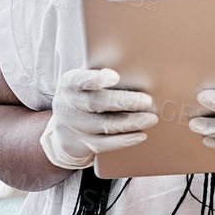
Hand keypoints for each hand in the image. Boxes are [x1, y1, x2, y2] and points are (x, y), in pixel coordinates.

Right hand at [41, 67, 156, 169]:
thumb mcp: (84, 84)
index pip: (78, 80)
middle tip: (147, 101)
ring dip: (130, 122)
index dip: (94, 79)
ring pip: (104, 125)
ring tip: (151, 119)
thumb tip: (132, 69)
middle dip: (123, 101)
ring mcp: (74, 127)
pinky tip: (140, 135)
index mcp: (68, 84)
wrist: (63, 131)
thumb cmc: (84, 98)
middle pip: (96, 103)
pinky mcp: (82, 145)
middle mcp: (67, 105)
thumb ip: (100, 75)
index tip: (115, 76)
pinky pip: (105, 144)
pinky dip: (124, 140)